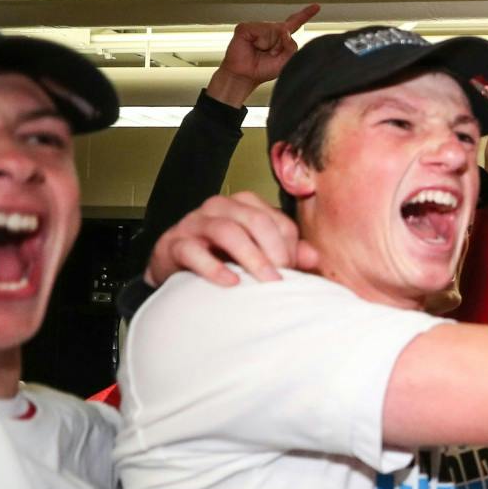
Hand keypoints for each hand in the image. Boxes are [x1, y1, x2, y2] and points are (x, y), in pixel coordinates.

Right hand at [146, 192, 314, 287]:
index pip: (277, 220)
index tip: (293, 273)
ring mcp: (195, 223)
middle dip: (274, 251)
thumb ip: (286, 254)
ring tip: (265, 282)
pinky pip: (193, 250)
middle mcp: (220, 207)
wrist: (176, 271)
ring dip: (251, 258)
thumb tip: (313, 257)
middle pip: (255, 220)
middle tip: (282, 280)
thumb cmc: (221, 259)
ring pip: (227, 230)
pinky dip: (214, 267)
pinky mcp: (174, 244)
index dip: (290, 247)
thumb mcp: (257, 255)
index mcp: (244, 205)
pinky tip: (231, 282)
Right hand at [207, 4, 317, 107]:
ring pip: (274, 29)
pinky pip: (260, 29)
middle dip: (281, 45)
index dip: (305, 14)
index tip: (316, 6)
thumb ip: (291, 47)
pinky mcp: (245, 28)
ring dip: (270, 44)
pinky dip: (260, 41)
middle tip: (271, 55)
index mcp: (280, 38)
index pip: (295, 23)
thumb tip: (285, 31)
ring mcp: (258, 27)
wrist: (245, 76)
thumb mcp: (285, 61)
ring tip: (261, 51)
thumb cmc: (262, 70)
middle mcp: (270, 31)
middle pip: (286, 29)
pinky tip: (253, 46)